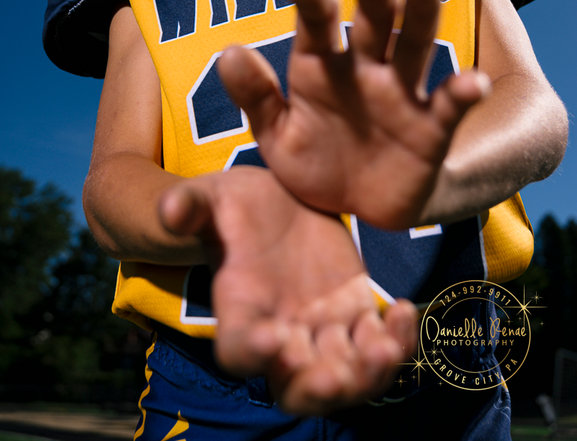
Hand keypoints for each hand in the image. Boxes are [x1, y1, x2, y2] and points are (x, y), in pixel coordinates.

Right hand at [159, 166, 416, 414]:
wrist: (274, 202)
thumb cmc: (234, 204)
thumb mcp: (209, 197)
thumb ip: (188, 205)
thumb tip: (169, 212)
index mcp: (240, 309)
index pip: (238, 350)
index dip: (252, 353)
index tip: (274, 338)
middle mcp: (282, 332)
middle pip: (296, 387)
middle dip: (317, 388)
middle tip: (335, 375)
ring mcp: (323, 328)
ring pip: (345, 375)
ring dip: (367, 374)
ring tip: (386, 348)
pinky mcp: (356, 312)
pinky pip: (380, 342)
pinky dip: (398, 340)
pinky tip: (406, 312)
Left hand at [217, 0, 488, 228]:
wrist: (353, 210)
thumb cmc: (313, 161)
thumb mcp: (275, 135)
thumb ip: (255, 97)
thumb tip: (228, 52)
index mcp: (322, 64)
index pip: (317, 19)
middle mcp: (365, 67)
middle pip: (373, 16)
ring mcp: (401, 94)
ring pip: (415, 43)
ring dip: (420, 11)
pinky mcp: (431, 129)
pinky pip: (448, 107)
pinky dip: (462, 93)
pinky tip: (471, 82)